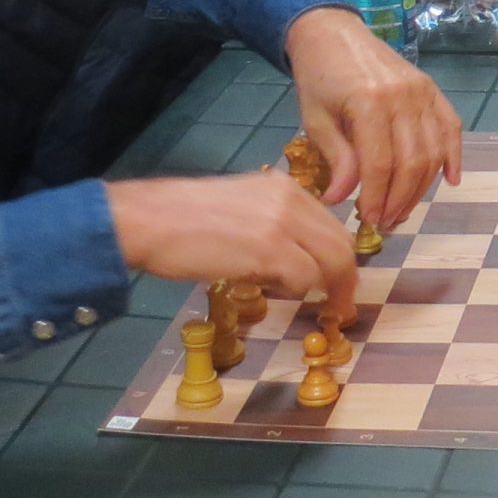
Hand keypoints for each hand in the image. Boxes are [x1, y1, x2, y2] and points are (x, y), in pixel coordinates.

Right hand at [104, 169, 358, 303]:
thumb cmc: (183, 219)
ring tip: (321, 310)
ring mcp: (282, 222)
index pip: (331, 224)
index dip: (339, 257)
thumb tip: (296, 260)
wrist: (150, 220)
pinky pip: (306, 279)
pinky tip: (275, 292)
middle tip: (340, 307)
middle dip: (346, 279)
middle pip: (341, 243)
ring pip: (333, 262)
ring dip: (328, 291)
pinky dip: (298, 292)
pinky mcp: (270, 249)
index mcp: (284, 187)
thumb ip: (274, 223)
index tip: (338, 282)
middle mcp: (290, 198)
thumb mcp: (241, 207)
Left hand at [282, 5, 463, 230]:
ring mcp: (422, 91)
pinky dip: (453, 155)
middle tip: (386, 222)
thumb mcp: (315, 120)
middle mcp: (403, 96)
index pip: (380, 165)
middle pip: (412, 162)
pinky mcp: (431, 88)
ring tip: (404, 209)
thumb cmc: (318, 78)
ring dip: (422, 187)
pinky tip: (450, 181)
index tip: (369, 220)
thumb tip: (340, 201)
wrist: (332, 33)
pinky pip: (450, 126)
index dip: (377, 198)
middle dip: (401, 199)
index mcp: (369, 102)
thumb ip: (336, 159)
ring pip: (433, 151)